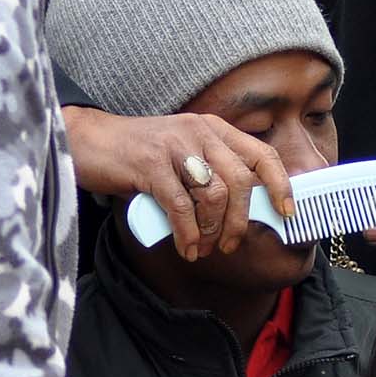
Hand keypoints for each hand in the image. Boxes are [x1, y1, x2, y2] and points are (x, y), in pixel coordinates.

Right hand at [63, 106, 293, 261]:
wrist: (89, 141)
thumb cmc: (137, 156)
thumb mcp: (182, 156)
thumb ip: (209, 174)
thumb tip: (241, 212)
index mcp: (213, 129)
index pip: (262, 154)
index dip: (280, 185)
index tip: (286, 212)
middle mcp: (199, 132)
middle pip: (241, 181)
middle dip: (240, 221)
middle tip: (229, 245)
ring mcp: (175, 146)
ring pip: (214, 194)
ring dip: (212, 230)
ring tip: (202, 248)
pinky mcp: (151, 164)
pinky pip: (181, 206)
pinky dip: (187, 234)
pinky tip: (185, 247)